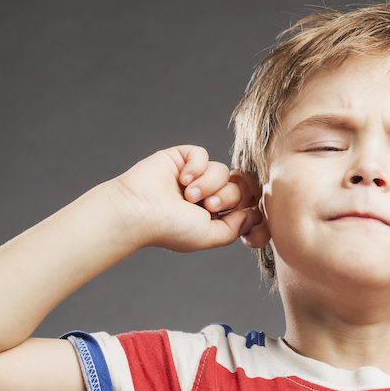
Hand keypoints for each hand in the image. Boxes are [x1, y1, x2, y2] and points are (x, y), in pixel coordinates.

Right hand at [108, 145, 260, 252]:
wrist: (139, 211)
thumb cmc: (170, 228)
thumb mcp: (209, 236)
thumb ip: (235, 228)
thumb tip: (250, 214)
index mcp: (212, 215)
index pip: (243, 204)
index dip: (246, 205)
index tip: (241, 212)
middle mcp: (205, 195)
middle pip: (237, 186)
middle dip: (226, 196)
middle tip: (207, 205)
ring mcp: (193, 176)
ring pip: (222, 170)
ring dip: (208, 184)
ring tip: (188, 195)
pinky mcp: (181, 158)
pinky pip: (203, 154)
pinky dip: (196, 166)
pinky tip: (182, 178)